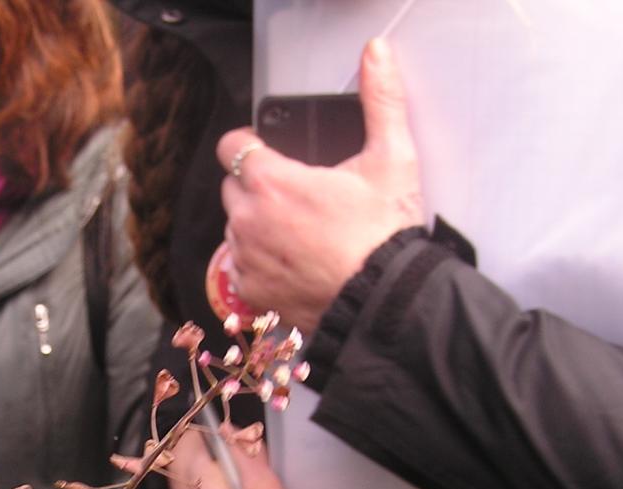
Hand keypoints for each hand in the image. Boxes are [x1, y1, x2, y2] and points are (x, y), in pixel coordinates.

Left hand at [217, 37, 424, 330]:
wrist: (382, 299)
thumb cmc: (384, 234)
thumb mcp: (392, 158)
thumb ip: (381, 101)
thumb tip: (377, 55)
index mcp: (270, 181)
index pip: (231, 146)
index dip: (247, 143)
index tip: (263, 148)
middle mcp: (248, 219)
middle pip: (233, 188)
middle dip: (256, 186)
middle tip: (295, 194)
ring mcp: (245, 257)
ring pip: (237, 228)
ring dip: (257, 224)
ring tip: (298, 230)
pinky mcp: (250, 290)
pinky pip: (242, 266)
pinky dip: (260, 261)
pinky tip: (293, 260)